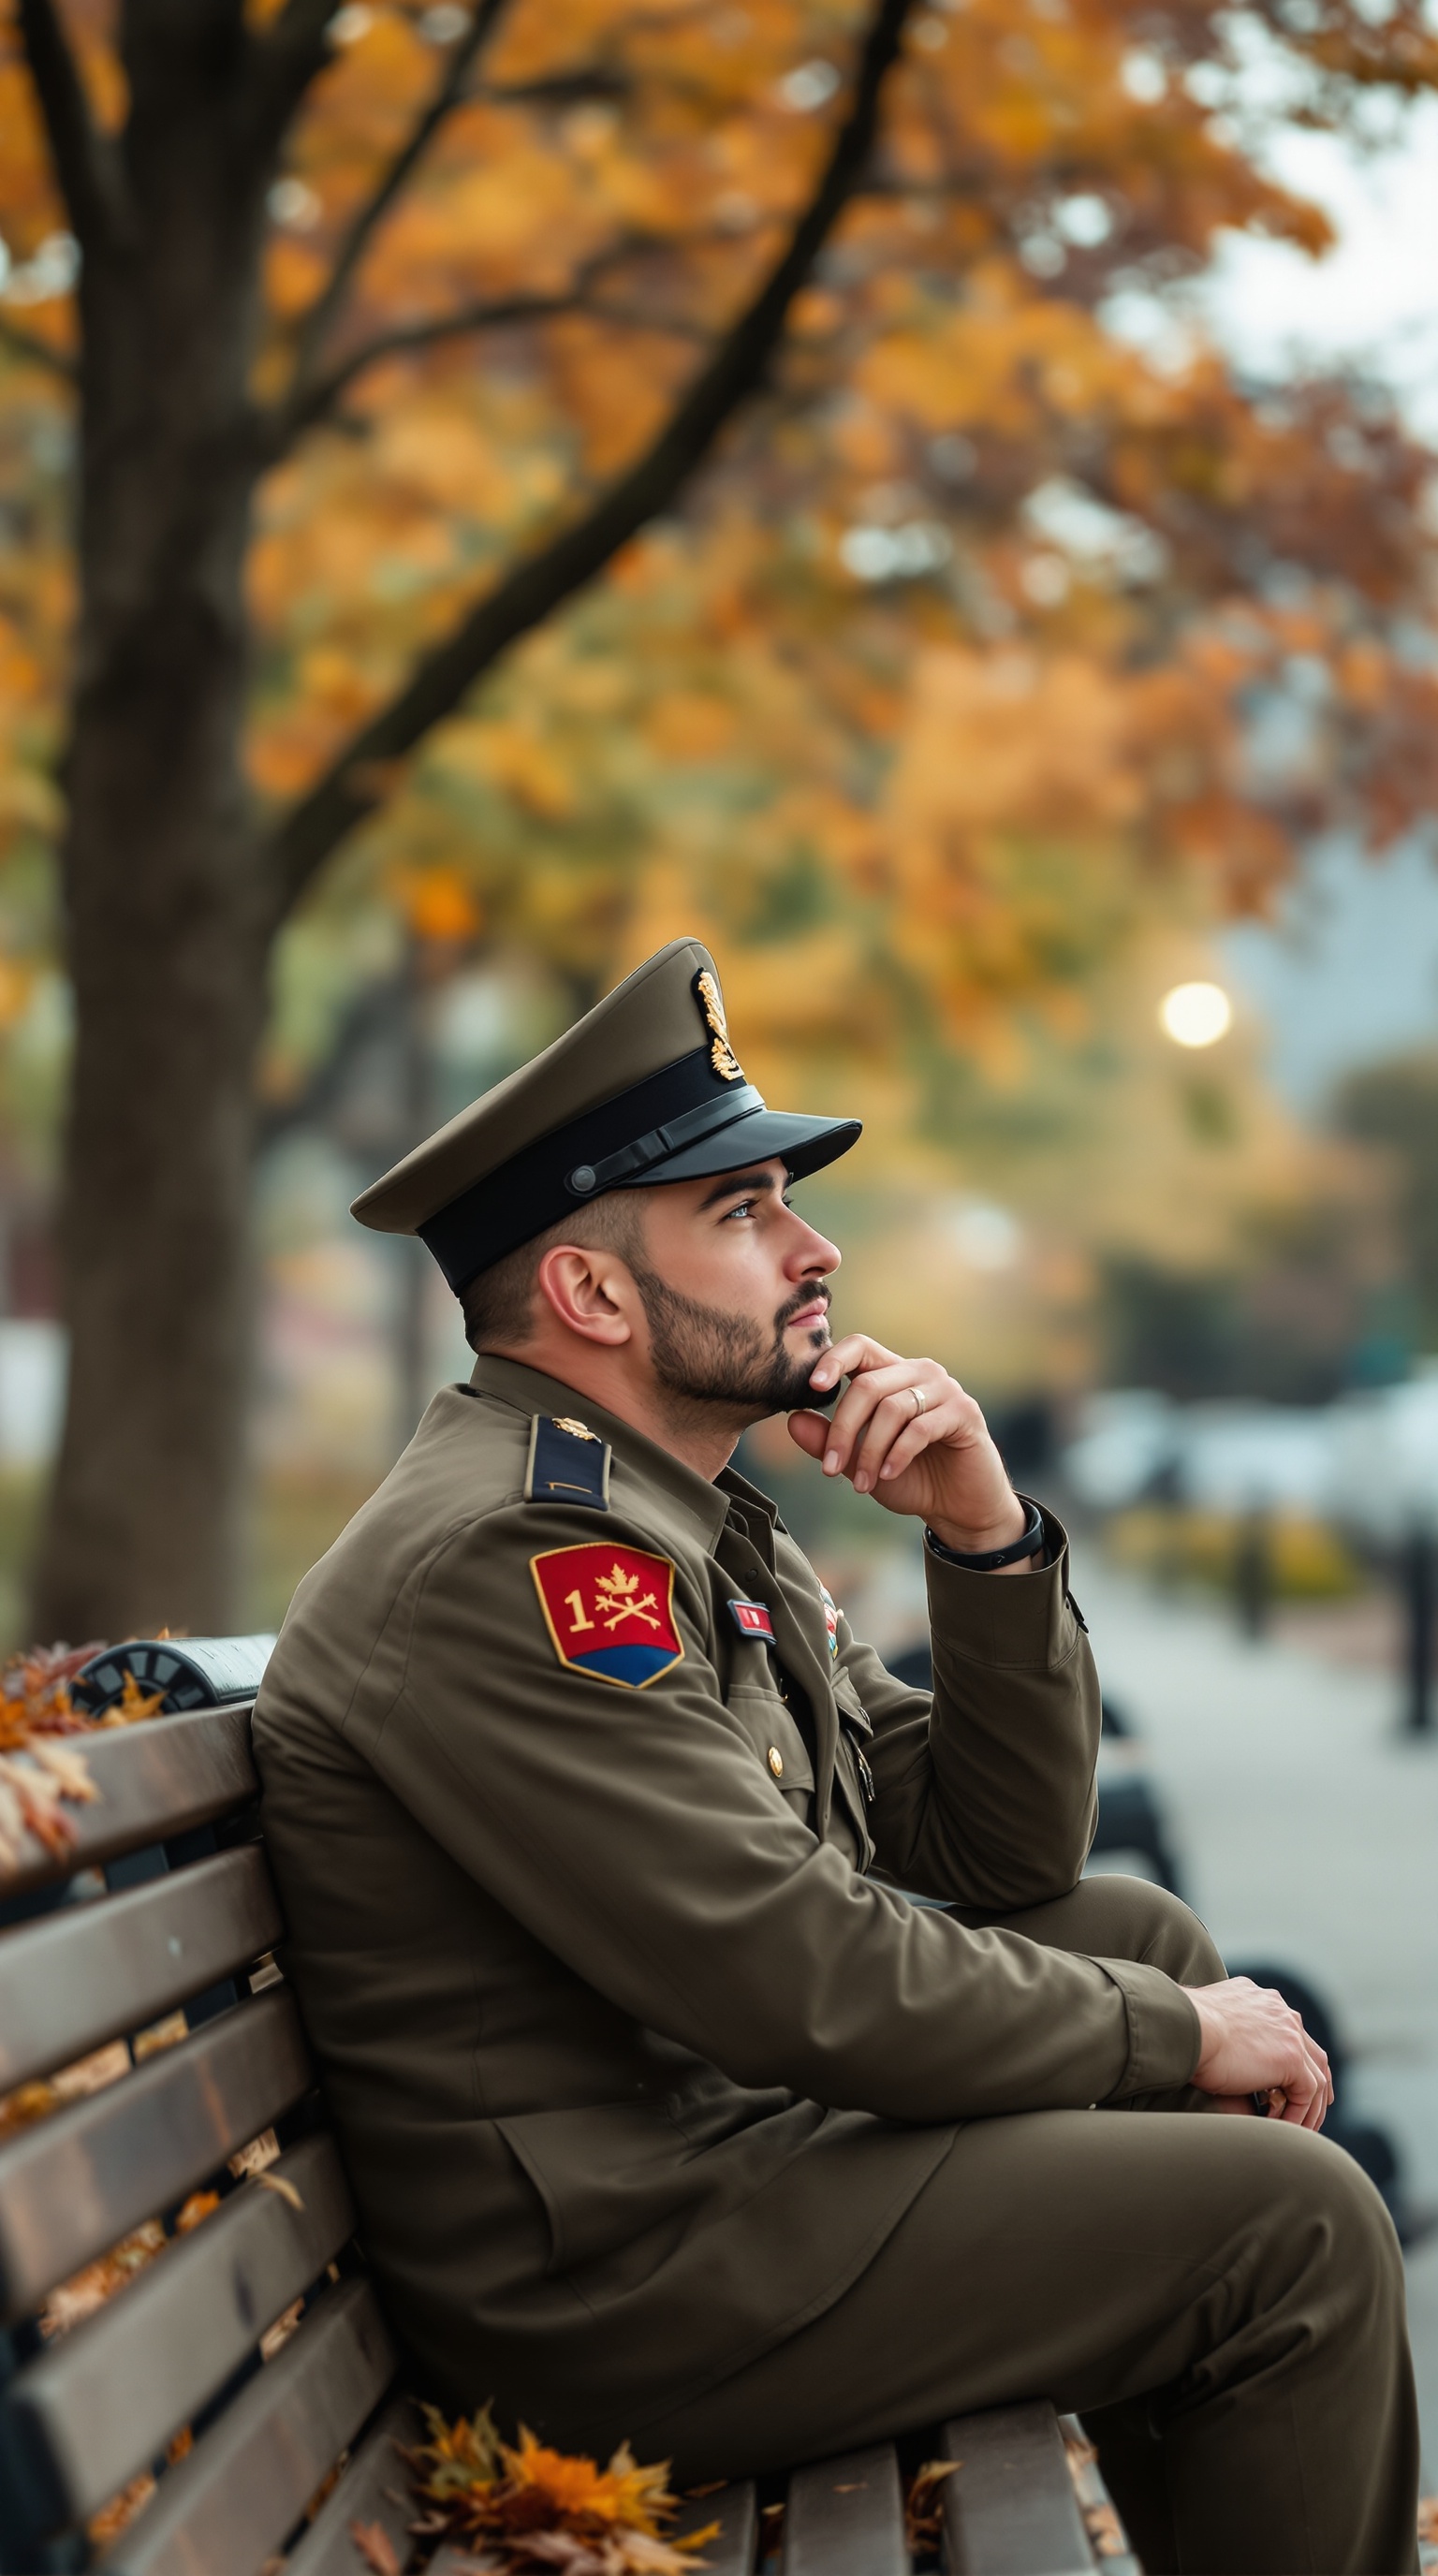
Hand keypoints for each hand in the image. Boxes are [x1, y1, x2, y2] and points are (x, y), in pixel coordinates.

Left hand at [787, 1335, 1034, 1561]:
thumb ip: (829, 1440)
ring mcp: (945, 1389)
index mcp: (892, 1374)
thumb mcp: (860, 1462)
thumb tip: (793, 1420)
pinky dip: (898, 1454)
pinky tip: (889, 1475)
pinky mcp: (965, 1412)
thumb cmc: (908, 1477)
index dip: (833, 1359)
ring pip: (892, 1408)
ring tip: (861, 1484)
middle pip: (868, 1385)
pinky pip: (921, 1427)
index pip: (860, 1346)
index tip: (812, 1386)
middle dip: (843, 1430)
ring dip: (870, 1451)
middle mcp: (919, 1373)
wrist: (957, 1506)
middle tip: (830, 1469)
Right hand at [1186, 1978, 1333, 2130]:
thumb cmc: (1180, 2029)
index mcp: (1260, 1999)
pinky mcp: (1291, 2056)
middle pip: (1312, 2054)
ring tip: (1294, 2131)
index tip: (1294, 2085)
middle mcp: (1279, 2010)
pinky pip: (1307, 2094)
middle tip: (1312, 2110)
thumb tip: (1213, 2047)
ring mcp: (1289, 2032)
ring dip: (1308, 2108)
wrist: (1180, 2028)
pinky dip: (1298, 2115)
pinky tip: (1281, 2128)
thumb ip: (1223, 2031)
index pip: (1292, 2032)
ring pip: (1316, 2077)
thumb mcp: (1208, 2023)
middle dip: (1317, 2084)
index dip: (1298, 2061)